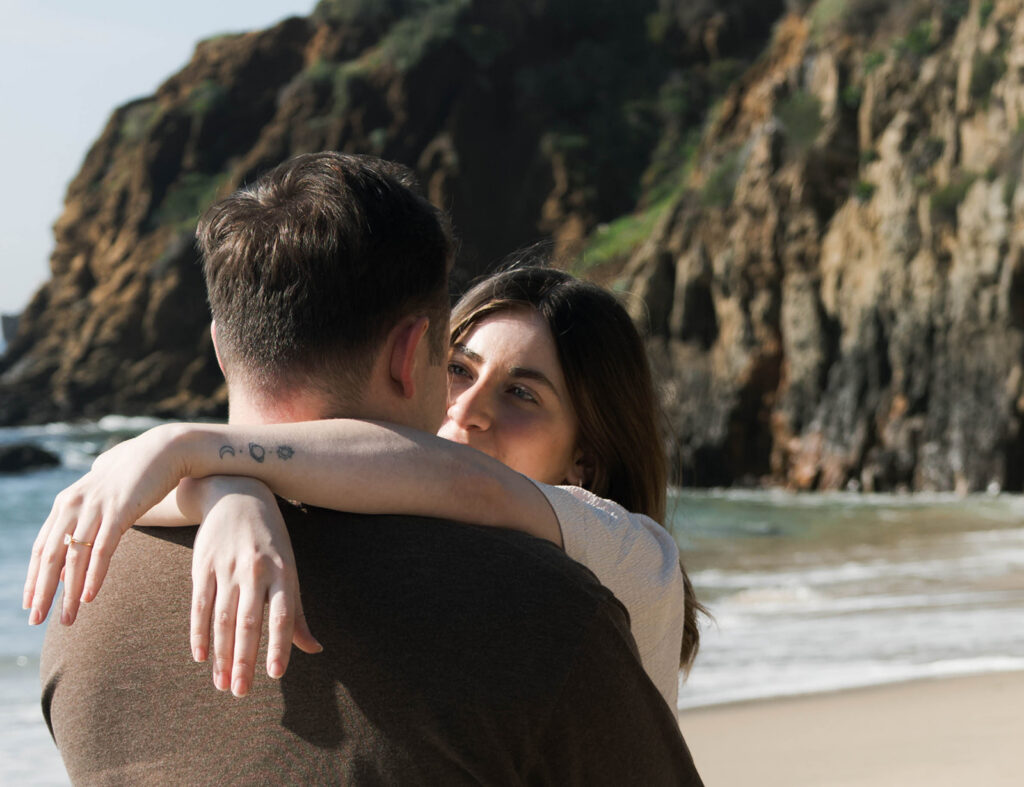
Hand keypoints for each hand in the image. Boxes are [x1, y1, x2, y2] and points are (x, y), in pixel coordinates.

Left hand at [23, 423, 190, 625]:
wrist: (164, 451)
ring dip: (68, 592)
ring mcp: (96, 507)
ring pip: (74, 557)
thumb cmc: (135, 477)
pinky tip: (89, 596)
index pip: (42, 547)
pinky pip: (102, 549)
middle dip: (42, 591)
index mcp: (66, 503)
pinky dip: (93, 575)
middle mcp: (74, 505)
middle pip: (51, 556)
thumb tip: (76, 549)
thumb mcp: (103, 498)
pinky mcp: (119, 510)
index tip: (31, 604)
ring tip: (67, 619)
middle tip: (36, 620)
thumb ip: (86, 520)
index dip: (34, 578)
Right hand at [185, 477, 321, 696]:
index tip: (275, 674)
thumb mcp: (290, 569)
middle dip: (244, 659)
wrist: (237, 493)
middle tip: (241, 692)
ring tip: (222, 683)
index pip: (282, 615)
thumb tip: (314, 648)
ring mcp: (227, 568)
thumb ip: (297, 612)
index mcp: (283, 571)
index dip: (279, 645)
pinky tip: (201, 656)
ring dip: (222, 654)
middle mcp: (255, 571)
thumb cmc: (270, 540)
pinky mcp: (203, 566)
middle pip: (249, 622)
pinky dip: (199, 633)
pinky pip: (199, 605)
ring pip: (223, 619)